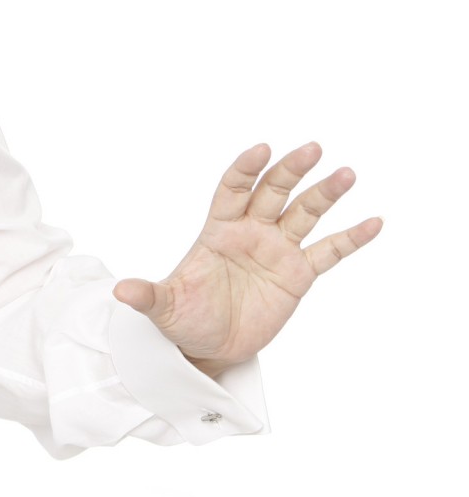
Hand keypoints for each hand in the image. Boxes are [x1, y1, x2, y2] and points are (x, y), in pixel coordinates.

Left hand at [111, 142, 381, 375]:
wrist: (208, 347)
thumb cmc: (183, 320)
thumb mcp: (165, 310)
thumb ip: (148, 297)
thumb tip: (122, 292)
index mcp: (217, 231)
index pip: (232, 190)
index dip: (245, 169)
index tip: (262, 149)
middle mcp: (250, 233)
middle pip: (273, 192)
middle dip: (290, 170)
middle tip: (311, 149)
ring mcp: (277, 251)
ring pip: (304, 213)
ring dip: (325, 194)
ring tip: (347, 174)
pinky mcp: (298, 275)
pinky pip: (329, 251)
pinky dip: (351, 238)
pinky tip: (374, 222)